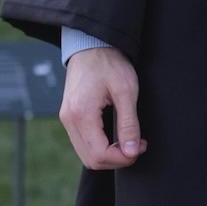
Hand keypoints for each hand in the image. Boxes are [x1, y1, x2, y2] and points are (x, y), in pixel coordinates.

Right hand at [59, 47, 146, 169]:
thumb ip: (129, 123)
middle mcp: (69, 120)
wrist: (92, 45)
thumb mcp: (126, 91)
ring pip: (85, 154)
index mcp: (81, 114)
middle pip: (90, 159)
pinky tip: (116, 136)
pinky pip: (83, 143)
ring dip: (109, 154)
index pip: (99, 154)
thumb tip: (132, 151)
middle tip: (138, 146)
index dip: (121, 158)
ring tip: (130, 141)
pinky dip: (100, 147)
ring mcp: (66, 119)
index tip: (140, 149)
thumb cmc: (111, 64)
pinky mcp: (69, 116)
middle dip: (116, 159)